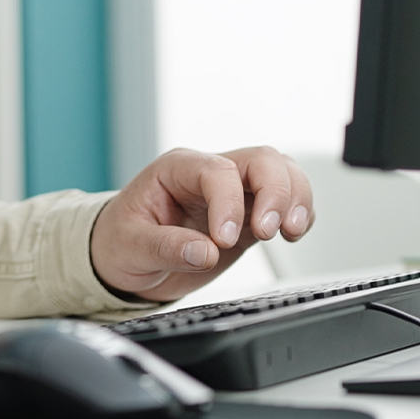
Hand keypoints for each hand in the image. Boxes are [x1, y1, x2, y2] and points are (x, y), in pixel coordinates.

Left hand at [89, 147, 313, 302]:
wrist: (121, 258)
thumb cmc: (119, 241)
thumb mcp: (130, 246)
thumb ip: (166, 247)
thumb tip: (207, 252)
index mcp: (176, 169)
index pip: (217, 171)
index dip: (228, 203)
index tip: (224, 240)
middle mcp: (209, 174)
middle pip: (261, 160)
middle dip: (276, 192)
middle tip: (269, 232)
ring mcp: (234, 193)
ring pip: (282, 173)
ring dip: (296, 199)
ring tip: (289, 232)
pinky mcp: (248, 216)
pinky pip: (286, 202)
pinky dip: (300, 214)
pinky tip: (292, 234)